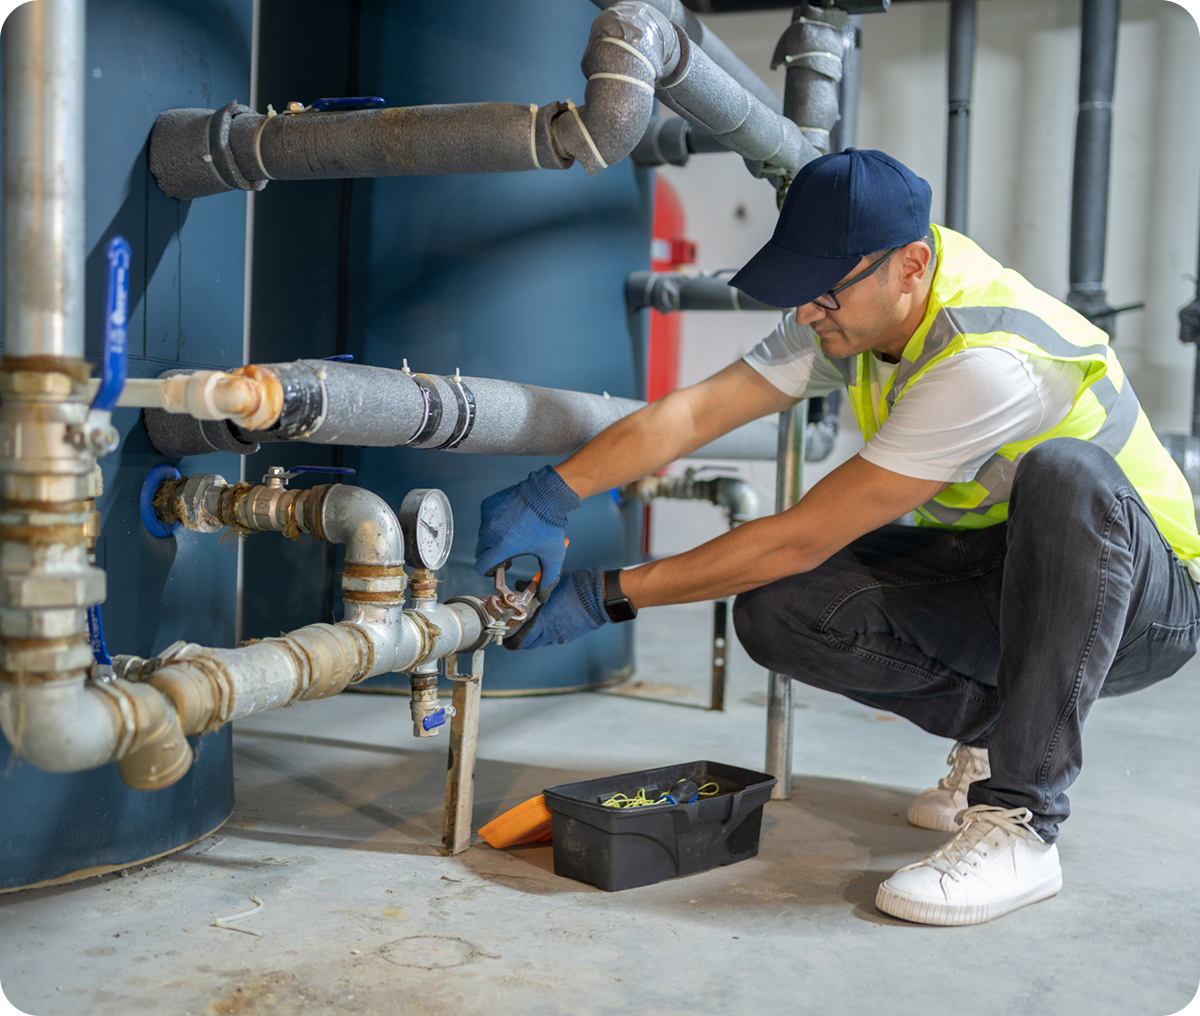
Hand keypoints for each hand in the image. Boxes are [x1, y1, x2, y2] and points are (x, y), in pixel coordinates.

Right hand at [475, 465, 580, 596]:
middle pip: (480, 552)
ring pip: (482, 535)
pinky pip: (485, 519)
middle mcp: (491, 532)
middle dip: (491, 556)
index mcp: (503, 546)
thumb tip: (543, 596)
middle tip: (508, 553)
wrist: (548, 494)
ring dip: (492, 539)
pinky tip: (510, 520)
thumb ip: (548, 578)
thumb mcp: (553, 556)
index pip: (482, 566)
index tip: (499, 568)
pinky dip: (493, 523)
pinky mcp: (488, 504)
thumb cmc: (551, 524)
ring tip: (512, 536)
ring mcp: (488, 516)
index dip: (489, 570)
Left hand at [504, 568, 606, 649]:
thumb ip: (532, 587)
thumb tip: (519, 584)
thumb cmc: (576, 588)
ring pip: (542, 642)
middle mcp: (551, 634)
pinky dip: (548, 633)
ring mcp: (562, 636)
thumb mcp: (551, 584)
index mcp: (543, 622)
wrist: (600, 597)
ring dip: (535, 636)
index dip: (511, 643)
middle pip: (529, 645)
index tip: (506, 640)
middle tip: (516, 632)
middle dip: (521, 640)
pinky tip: (550, 621)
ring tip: (532, 624)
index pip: (521, 641)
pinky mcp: (570, 635)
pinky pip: (554, 638)